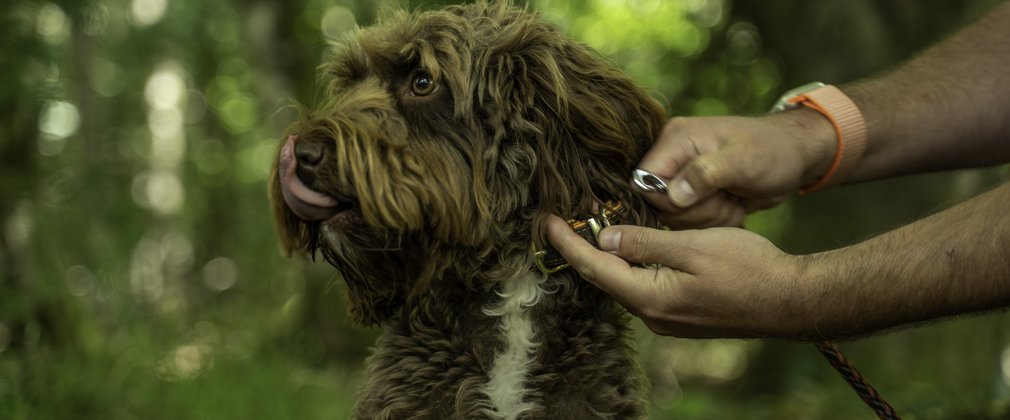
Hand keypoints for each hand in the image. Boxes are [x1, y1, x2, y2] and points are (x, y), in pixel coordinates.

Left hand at [545, 215, 809, 338]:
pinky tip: (630, 244)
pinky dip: (630, 265)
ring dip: (606, 256)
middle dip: (580, 249)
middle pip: (604, 278)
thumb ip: (645, 242)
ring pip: (624, 282)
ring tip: (591, 225)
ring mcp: (667, 319)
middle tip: (561, 220)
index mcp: (650, 297)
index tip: (546, 221)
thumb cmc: (748, 268)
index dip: (567, 243)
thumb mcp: (692, 246)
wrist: (791, 300)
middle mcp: (652, 315)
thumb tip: (605, 237)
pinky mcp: (681, 315)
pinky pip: (643, 287)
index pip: (594, 268)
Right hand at [638, 112, 834, 227]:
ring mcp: (681, 176)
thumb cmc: (772, 151)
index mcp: (676, 140)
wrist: (793, 157)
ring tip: (732, 202)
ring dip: (705, 218)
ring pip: (672, 216)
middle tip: (725, 199)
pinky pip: (687, 220)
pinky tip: (731, 207)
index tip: (699, 199)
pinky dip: (710, 221)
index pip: (643, 180)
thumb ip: (706, 173)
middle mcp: (672, 157)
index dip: (666, 199)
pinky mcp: (692, 193)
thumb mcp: (744, 161)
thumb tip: (674, 195)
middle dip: (693, 211)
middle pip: (657, 203)